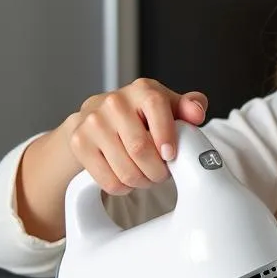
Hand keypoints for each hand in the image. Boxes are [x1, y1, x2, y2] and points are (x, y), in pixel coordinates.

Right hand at [64, 78, 208, 195]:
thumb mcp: (168, 107)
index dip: (166, 135)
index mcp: (142, 90)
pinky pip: (109, 181)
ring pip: (126, 170)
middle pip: (140, 149)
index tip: (170, 155)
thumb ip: (189, 107)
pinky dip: (124, 187)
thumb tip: (197, 112)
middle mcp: (115, 102)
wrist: (96, 119)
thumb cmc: (140, 115)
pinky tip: (126, 178)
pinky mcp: (79, 143)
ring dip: (142, 182)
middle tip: (162, 173)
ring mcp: (93, 122)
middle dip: (157, 170)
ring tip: (146, 176)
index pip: (155, 107)